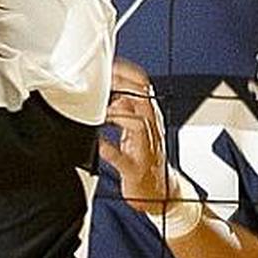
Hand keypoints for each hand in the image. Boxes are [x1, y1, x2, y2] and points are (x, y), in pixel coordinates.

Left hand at [99, 59, 171, 214]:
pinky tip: (96, 143)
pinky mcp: (135, 169)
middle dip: (122, 87)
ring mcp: (145, 148)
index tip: (109, 66)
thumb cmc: (146, 157)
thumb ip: (126, 108)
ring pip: (137, 123)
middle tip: (101, 83)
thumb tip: (110, 90)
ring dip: (118, 114)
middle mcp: (151, 129)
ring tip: (101, 112)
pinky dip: (109, 149)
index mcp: (150, 116)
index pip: (143, 87)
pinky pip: (122, 157)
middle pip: (142, 98)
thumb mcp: (138, 127)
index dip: (126, 74)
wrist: (161, 191)